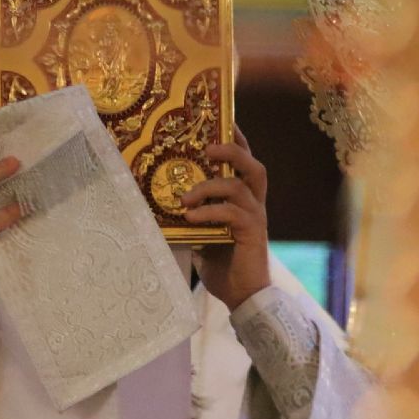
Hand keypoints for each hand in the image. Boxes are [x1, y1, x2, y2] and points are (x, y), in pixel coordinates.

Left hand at [183, 128, 270, 311]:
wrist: (241, 295)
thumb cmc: (221, 263)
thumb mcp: (200, 233)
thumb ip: (192, 213)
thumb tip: (163, 200)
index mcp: (244, 199)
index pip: (244, 163)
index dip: (236, 141)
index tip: (221, 123)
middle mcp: (254, 204)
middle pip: (252, 166)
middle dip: (232, 151)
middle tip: (208, 147)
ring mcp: (255, 218)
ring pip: (239, 186)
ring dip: (209, 186)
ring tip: (185, 196)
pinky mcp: (252, 233)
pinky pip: (232, 213)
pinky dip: (209, 211)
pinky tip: (190, 217)